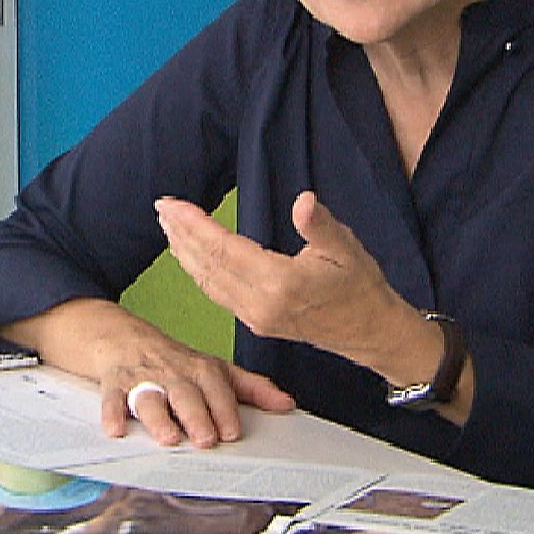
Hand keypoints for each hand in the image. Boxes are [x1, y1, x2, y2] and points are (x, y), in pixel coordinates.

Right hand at [1, 298, 293, 448]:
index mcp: (199, 369)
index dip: (225, 408)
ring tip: (168, 438)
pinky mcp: (113, 383)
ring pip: (150, 396)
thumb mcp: (214, 369)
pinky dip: (112, 413)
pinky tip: (116, 429)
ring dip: (159, 417)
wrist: (121, 337)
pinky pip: (111, 397)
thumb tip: (287, 405)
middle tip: (206, 439)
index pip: (216, 387)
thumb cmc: (174, 362)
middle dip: (196, 415)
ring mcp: (142, 377)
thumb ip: (251, 388)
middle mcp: (172, 371)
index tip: (232, 431)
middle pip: (184, 393)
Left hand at [155, 192, 422, 371]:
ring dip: (185, 252)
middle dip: (181, 234)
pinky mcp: (257, 322)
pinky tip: (190, 257)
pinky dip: (198, 272)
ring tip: (168, 226)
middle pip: (208, 265)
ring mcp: (256, 317)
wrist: (372, 331)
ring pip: (208, 282)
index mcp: (279, 283)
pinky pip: (217, 294)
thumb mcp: (346, 248)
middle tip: (161, 207)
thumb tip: (304, 201)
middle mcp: (260, 304)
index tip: (173, 204)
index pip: (224, 249)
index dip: (195, 225)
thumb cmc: (361, 286)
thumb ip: (320, 225)